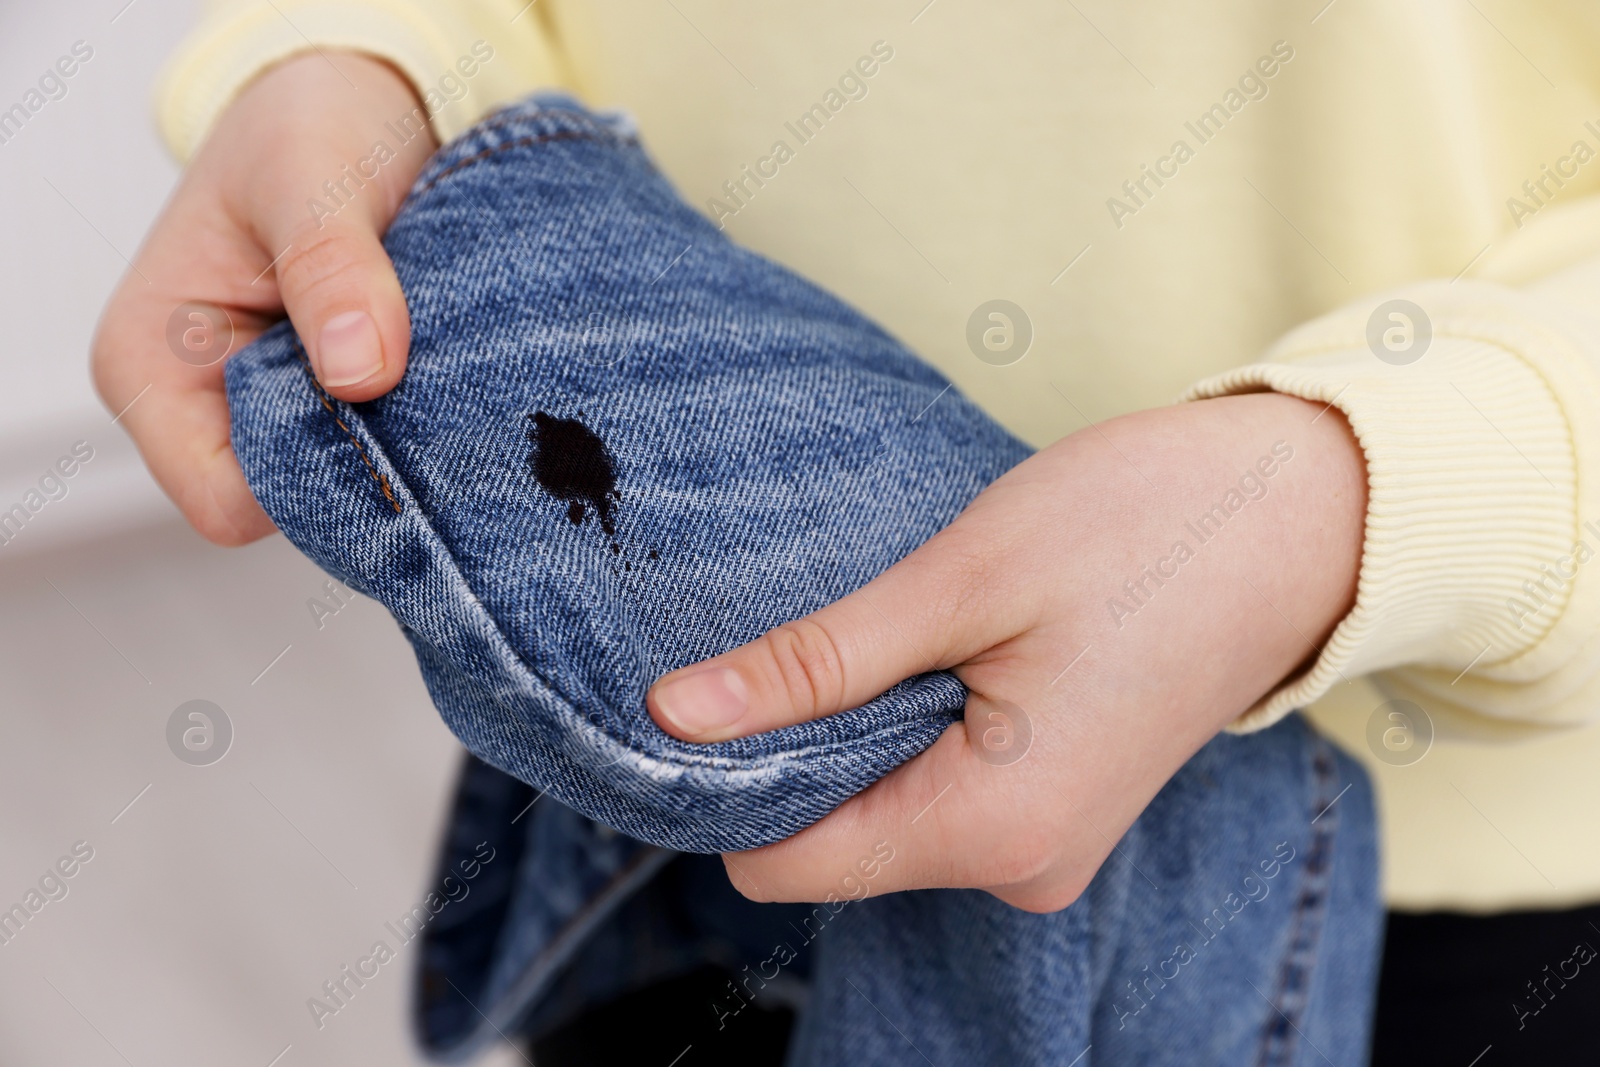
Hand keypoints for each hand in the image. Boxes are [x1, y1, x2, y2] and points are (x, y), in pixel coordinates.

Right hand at [93, 52, 437, 543]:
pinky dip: (424, 420)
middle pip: (298, 503)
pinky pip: (385, 449)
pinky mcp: (330, 403)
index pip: (227, 501)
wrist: (355, 101)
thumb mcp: (311, 174)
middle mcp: (203, 406)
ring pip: (350, 482)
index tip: (390, 415)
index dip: (316, 480)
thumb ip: (331, 268)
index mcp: (152, 366)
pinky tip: (453, 374)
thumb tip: (360, 372)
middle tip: (440, 391)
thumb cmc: (308, 124)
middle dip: (371, 462)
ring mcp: (269, 409)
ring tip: (445, 366)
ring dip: (406, 438)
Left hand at [647, 393, 1365, 911]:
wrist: (1304, 516)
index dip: (726, 775)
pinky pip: (936, 789)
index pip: (782, 861)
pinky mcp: (1056, 803)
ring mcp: (1044, 842)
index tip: (718, 683)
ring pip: (879, 810)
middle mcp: (1019, 866)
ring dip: (861, 724)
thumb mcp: (962, 580)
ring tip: (913, 624)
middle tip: (830, 625)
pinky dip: (911, 725)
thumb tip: (677, 715)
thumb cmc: (1147, 528)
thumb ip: (816, 663)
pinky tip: (948, 646)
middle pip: (827, 839)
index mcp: (992, 828)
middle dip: (798, 742)